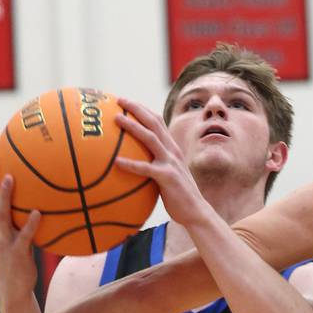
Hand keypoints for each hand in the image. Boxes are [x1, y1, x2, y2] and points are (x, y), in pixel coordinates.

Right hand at [0, 152, 41, 306]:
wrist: (13, 291)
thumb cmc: (19, 263)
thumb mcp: (19, 239)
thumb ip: (24, 222)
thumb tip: (42, 204)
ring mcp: (5, 241)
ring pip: (2, 213)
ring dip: (6, 195)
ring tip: (12, 177)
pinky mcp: (17, 253)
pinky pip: (25, 236)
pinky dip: (31, 224)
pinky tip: (40, 212)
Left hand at [113, 98, 209, 226]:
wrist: (196, 212)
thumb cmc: (179, 197)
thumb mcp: (168, 176)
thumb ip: (154, 167)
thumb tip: (133, 166)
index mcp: (172, 149)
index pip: (158, 122)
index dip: (143, 110)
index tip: (126, 103)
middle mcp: (172, 151)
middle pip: (154, 122)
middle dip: (136, 109)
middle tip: (119, 100)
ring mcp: (171, 163)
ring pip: (150, 138)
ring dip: (133, 126)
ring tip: (116, 119)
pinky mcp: (167, 177)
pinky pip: (145, 168)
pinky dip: (130, 164)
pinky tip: (115, 162)